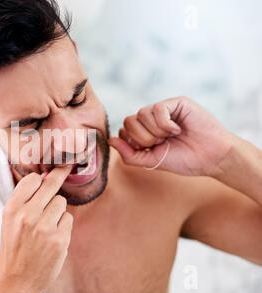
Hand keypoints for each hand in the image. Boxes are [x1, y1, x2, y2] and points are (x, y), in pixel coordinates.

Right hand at [0, 166, 73, 292]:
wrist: (16, 280)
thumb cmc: (15, 246)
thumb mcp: (10, 220)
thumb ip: (25, 199)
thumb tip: (45, 176)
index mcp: (11, 209)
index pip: (32, 179)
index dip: (41, 177)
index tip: (49, 171)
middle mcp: (27, 215)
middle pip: (51, 185)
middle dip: (59, 176)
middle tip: (66, 166)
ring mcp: (44, 228)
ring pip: (61, 202)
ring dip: (57, 211)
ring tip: (46, 226)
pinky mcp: (59, 240)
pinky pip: (68, 219)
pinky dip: (63, 226)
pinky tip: (52, 237)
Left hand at [108, 96, 234, 176]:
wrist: (211, 157)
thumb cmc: (184, 160)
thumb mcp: (152, 161)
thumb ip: (129, 154)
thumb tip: (110, 140)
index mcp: (145, 131)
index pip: (124, 130)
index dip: (134, 142)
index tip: (151, 150)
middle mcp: (152, 119)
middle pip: (129, 121)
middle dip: (143, 138)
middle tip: (162, 143)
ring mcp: (164, 109)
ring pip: (141, 114)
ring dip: (155, 132)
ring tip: (172, 136)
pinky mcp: (176, 103)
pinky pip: (157, 109)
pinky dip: (165, 124)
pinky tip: (177, 129)